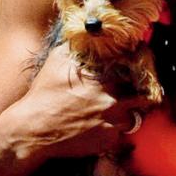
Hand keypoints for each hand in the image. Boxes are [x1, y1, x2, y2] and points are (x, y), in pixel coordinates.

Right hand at [6, 43, 151, 160]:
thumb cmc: (43, 94)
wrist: (33, 129)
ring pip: (134, 118)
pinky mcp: (107, 142)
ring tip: (120, 112)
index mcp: (105, 79)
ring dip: (129, 115)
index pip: (136, 70)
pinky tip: (104, 128)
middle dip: (140, 94)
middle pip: (142, 96)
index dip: (139, 69)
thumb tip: (85, 33)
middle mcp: (113, 101)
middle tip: (137, 93)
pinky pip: (122, 137)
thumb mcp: (56, 61)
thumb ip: (75, 45)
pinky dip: (116, 133)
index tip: (141, 68)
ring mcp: (112, 123)